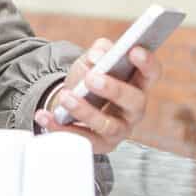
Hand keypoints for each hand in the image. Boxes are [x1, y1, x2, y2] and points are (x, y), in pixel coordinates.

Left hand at [34, 38, 162, 153]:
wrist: (70, 103)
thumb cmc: (88, 79)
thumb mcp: (92, 60)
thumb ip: (98, 51)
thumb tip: (98, 56)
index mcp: (137, 84)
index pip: (150, 74)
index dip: (147, 63)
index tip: (134, 50)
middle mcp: (133, 109)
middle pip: (134, 101)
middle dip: (114, 89)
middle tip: (92, 78)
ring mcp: (119, 129)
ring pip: (107, 124)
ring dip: (85, 110)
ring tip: (66, 97)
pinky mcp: (100, 145)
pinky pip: (82, 139)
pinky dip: (61, 127)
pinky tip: (44, 115)